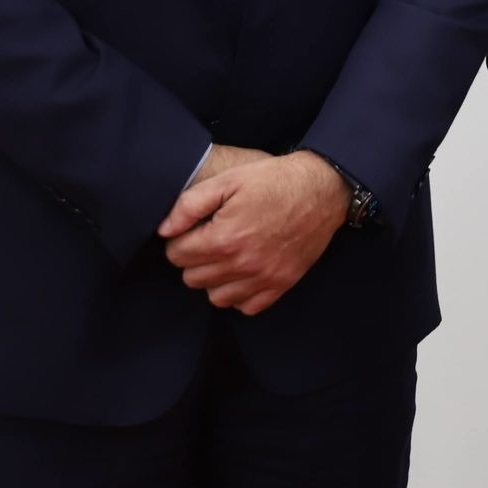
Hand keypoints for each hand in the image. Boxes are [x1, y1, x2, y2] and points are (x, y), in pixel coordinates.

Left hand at [157, 146, 348, 315]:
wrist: (323, 189)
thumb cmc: (274, 181)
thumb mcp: (229, 180)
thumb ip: (190, 205)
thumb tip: (164, 230)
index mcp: (224, 238)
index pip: (176, 255)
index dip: (179, 240)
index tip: (193, 229)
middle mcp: (242, 264)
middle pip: (192, 278)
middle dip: (194, 259)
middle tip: (209, 239)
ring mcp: (263, 278)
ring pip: (215, 297)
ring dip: (214, 279)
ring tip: (226, 256)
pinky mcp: (281, 284)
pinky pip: (246, 307)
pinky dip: (239, 294)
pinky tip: (243, 272)